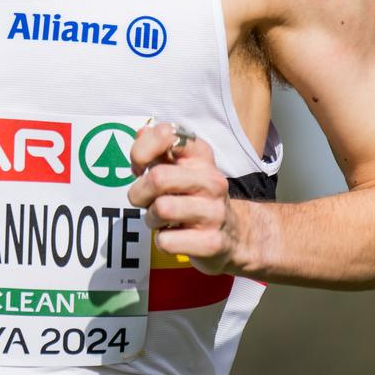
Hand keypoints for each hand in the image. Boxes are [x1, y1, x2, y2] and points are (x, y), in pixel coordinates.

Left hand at [126, 121, 260, 275]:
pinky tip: (176, 236)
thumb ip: (157, 149)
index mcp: (202, 157)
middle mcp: (212, 181)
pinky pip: (166, 241)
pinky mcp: (212, 242)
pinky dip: (162, 241)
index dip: (141, 151)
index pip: (166, 135)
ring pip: (161, 209)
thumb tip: (141, 132)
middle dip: (139, 193)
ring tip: (163, 220)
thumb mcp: (180, 168)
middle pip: (158, 178)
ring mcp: (215, 212)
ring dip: (151, 219)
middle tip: (145, 201)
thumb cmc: (196, 198)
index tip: (140, 167)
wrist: (235, 235)